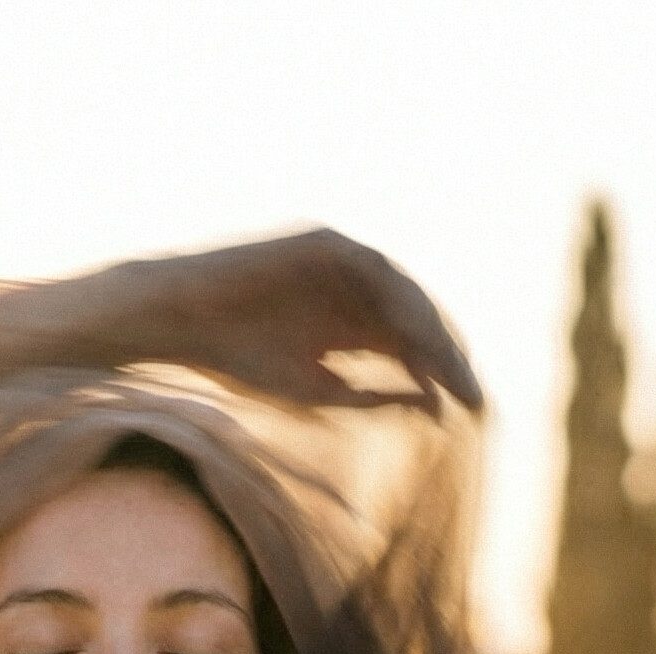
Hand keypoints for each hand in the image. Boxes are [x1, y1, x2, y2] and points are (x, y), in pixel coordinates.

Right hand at [128, 227, 482, 414]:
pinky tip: (412, 332)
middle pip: (416, 320)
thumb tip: (433, 406)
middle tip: (470, 389)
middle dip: (445, 354)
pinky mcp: (323, 241)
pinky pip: (374, 268)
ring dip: (428, 328)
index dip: (442, 376)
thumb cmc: (239, 363)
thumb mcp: (316, 392)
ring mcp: (339, 263)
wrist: (185, 321)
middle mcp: (352, 292)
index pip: (412, 349)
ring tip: (448, 364)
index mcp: (351, 329)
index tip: (469, 410)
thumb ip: (371, 396)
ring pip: (402, 293)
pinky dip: (396, 298)